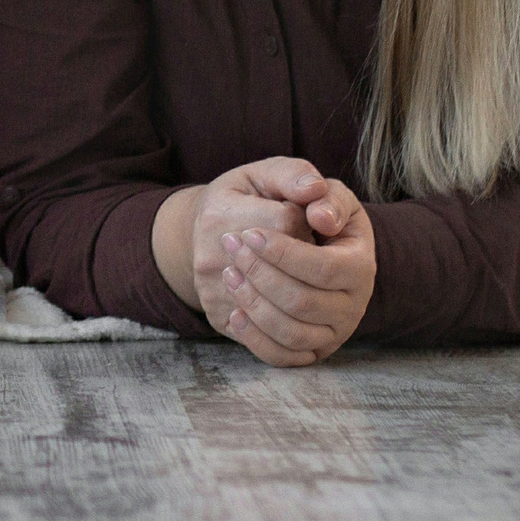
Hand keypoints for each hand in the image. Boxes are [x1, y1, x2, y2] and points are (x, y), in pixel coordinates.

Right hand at [151, 159, 315, 332]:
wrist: (203, 233)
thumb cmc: (246, 200)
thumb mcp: (265, 174)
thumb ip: (294, 175)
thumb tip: (316, 191)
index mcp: (220, 212)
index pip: (286, 222)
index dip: (307, 221)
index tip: (303, 217)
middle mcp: (209, 257)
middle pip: (288, 281)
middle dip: (313, 267)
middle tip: (309, 249)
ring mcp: (214, 294)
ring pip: (282, 319)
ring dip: (312, 304)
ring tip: (307, 281)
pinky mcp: (221, 321)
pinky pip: (270, 346)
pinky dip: (297, 333)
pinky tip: (299, 313)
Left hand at [218, 162, 376, 365]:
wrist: (278, 236)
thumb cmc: (289, 205)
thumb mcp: (295, 181)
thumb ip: (302, 179)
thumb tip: (316, 206)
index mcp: (359, 261)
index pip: (325, 269)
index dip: (284, 254)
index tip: (249, 234)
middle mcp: (353, 303)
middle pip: (303, 303)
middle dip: (261, 275)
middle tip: (230, 248)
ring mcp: (331, 331)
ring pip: (291, 333)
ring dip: (253, 304)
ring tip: (229, 273)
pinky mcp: (308, 351)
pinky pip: (282, 357)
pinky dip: (255, 338)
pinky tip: (235, 311)